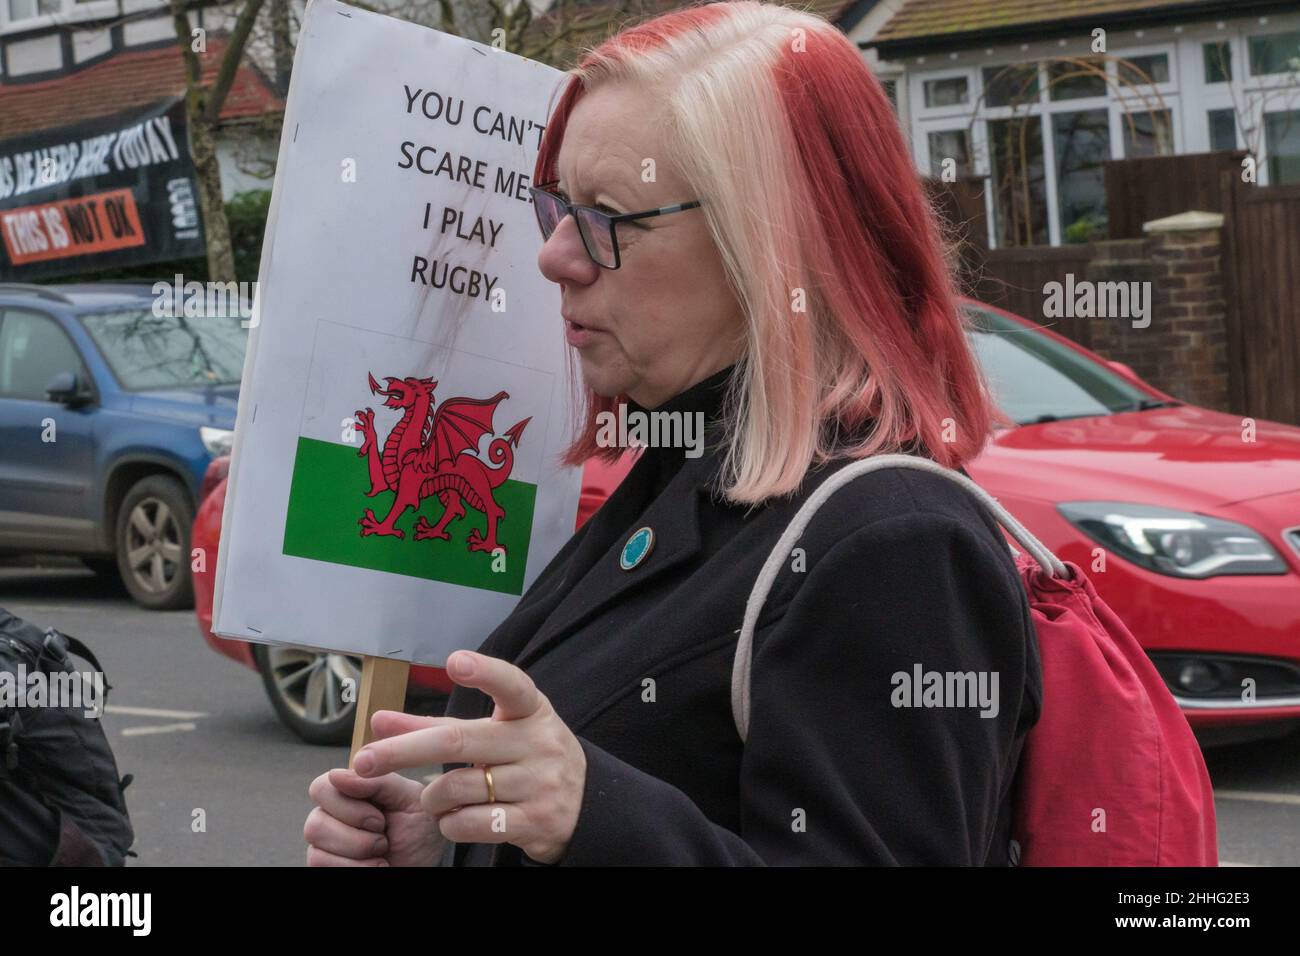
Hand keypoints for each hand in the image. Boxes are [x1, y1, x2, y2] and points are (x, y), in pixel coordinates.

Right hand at [304, 712, 447, 865]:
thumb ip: (377, 781)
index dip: (346, 804)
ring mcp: (326, 844)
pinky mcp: (325, 866)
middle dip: (357, 834)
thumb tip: (335, 775)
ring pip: (316, 846)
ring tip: (381, 852)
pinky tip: (376, 866)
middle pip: (315, 821)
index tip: (379, 817)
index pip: (321, 787)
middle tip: (383, 836)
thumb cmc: (419, 829)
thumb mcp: (408, 798)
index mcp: (350, 792)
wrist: (427, 862)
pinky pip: (320, 865)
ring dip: (359, 851)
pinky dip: (356, 868)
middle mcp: (331, 816)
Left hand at [352, 650, 586, 864]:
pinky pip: (469, 824)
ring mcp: (539, 783)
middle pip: (459, 741)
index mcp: (530, 710)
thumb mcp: (496, 732)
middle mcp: (537, 742)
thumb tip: (378, 721)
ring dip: (430, 799)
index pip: (511, 684)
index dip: (484, 671)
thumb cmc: (526, 758)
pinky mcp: (534, 822)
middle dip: (403, 751)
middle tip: (363, 760)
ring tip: (437, 799)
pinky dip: (448, 824)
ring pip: (456, 789)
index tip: (455, 661)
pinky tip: (456, 819)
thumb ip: (436, 726)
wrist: (585, 806)